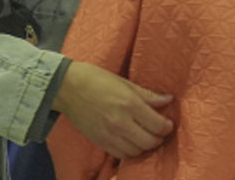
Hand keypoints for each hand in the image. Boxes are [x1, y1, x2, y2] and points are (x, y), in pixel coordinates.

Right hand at [53, 61, 173, 159]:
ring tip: (146, 136)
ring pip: (137, 151)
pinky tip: (132, 142)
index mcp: (129, 104)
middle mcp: (121, 122)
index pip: (158, 125)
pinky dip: (131, 152)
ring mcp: (110, 135)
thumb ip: (147, 95)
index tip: (167, 123)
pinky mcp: (100, 142)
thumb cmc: (95, 79)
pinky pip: (122, 155)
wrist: (66, 87)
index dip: (167, 126)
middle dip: (159, 138)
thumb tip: (167, 100)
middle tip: (159, 131)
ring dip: (146, 146)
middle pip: (150, 141)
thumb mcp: (124, 82)